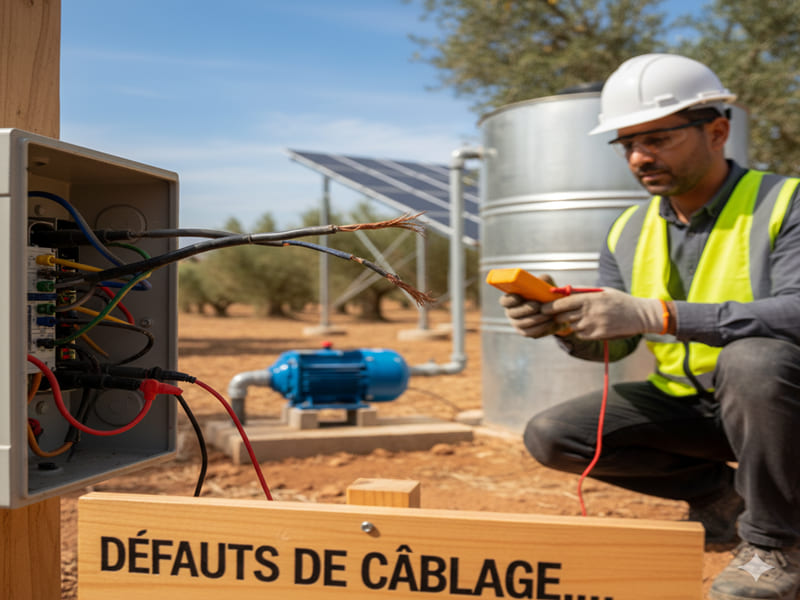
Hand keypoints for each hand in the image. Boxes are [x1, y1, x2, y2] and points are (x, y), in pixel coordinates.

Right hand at [499, 274, 566, 338]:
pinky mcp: (526, 332)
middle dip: (526, 309)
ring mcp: (517, 323)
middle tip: (538, 306)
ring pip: (522, 323)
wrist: (558, 311)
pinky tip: (550, 321)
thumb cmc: (547, 295)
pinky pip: (530, 332)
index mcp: (512, 298)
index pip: (504, 301)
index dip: (510, 300)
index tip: (519, 297)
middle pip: (513, 313)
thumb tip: (542, 280)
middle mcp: (511, 312)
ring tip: (549, 314)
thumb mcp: (546, 284)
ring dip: (536, 319)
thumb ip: (543, 280)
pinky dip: (541, 327)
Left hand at [541, 288, 663, 339]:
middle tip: (558, 314)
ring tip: (581, 318)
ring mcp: (593, 325)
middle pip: (562, 317)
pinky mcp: (598, 335)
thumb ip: (582, 292)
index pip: (562, 303)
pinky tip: (589, 325)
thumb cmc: (619, 300)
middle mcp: (589, 312)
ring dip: (571, 323)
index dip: (550, 307)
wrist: (640, 315)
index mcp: (589, 298)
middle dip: (557, 316)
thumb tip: (563, 291)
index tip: (543, 308)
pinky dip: (581, 331)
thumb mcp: (601, 291)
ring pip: (571, 326)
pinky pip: (581, 334)